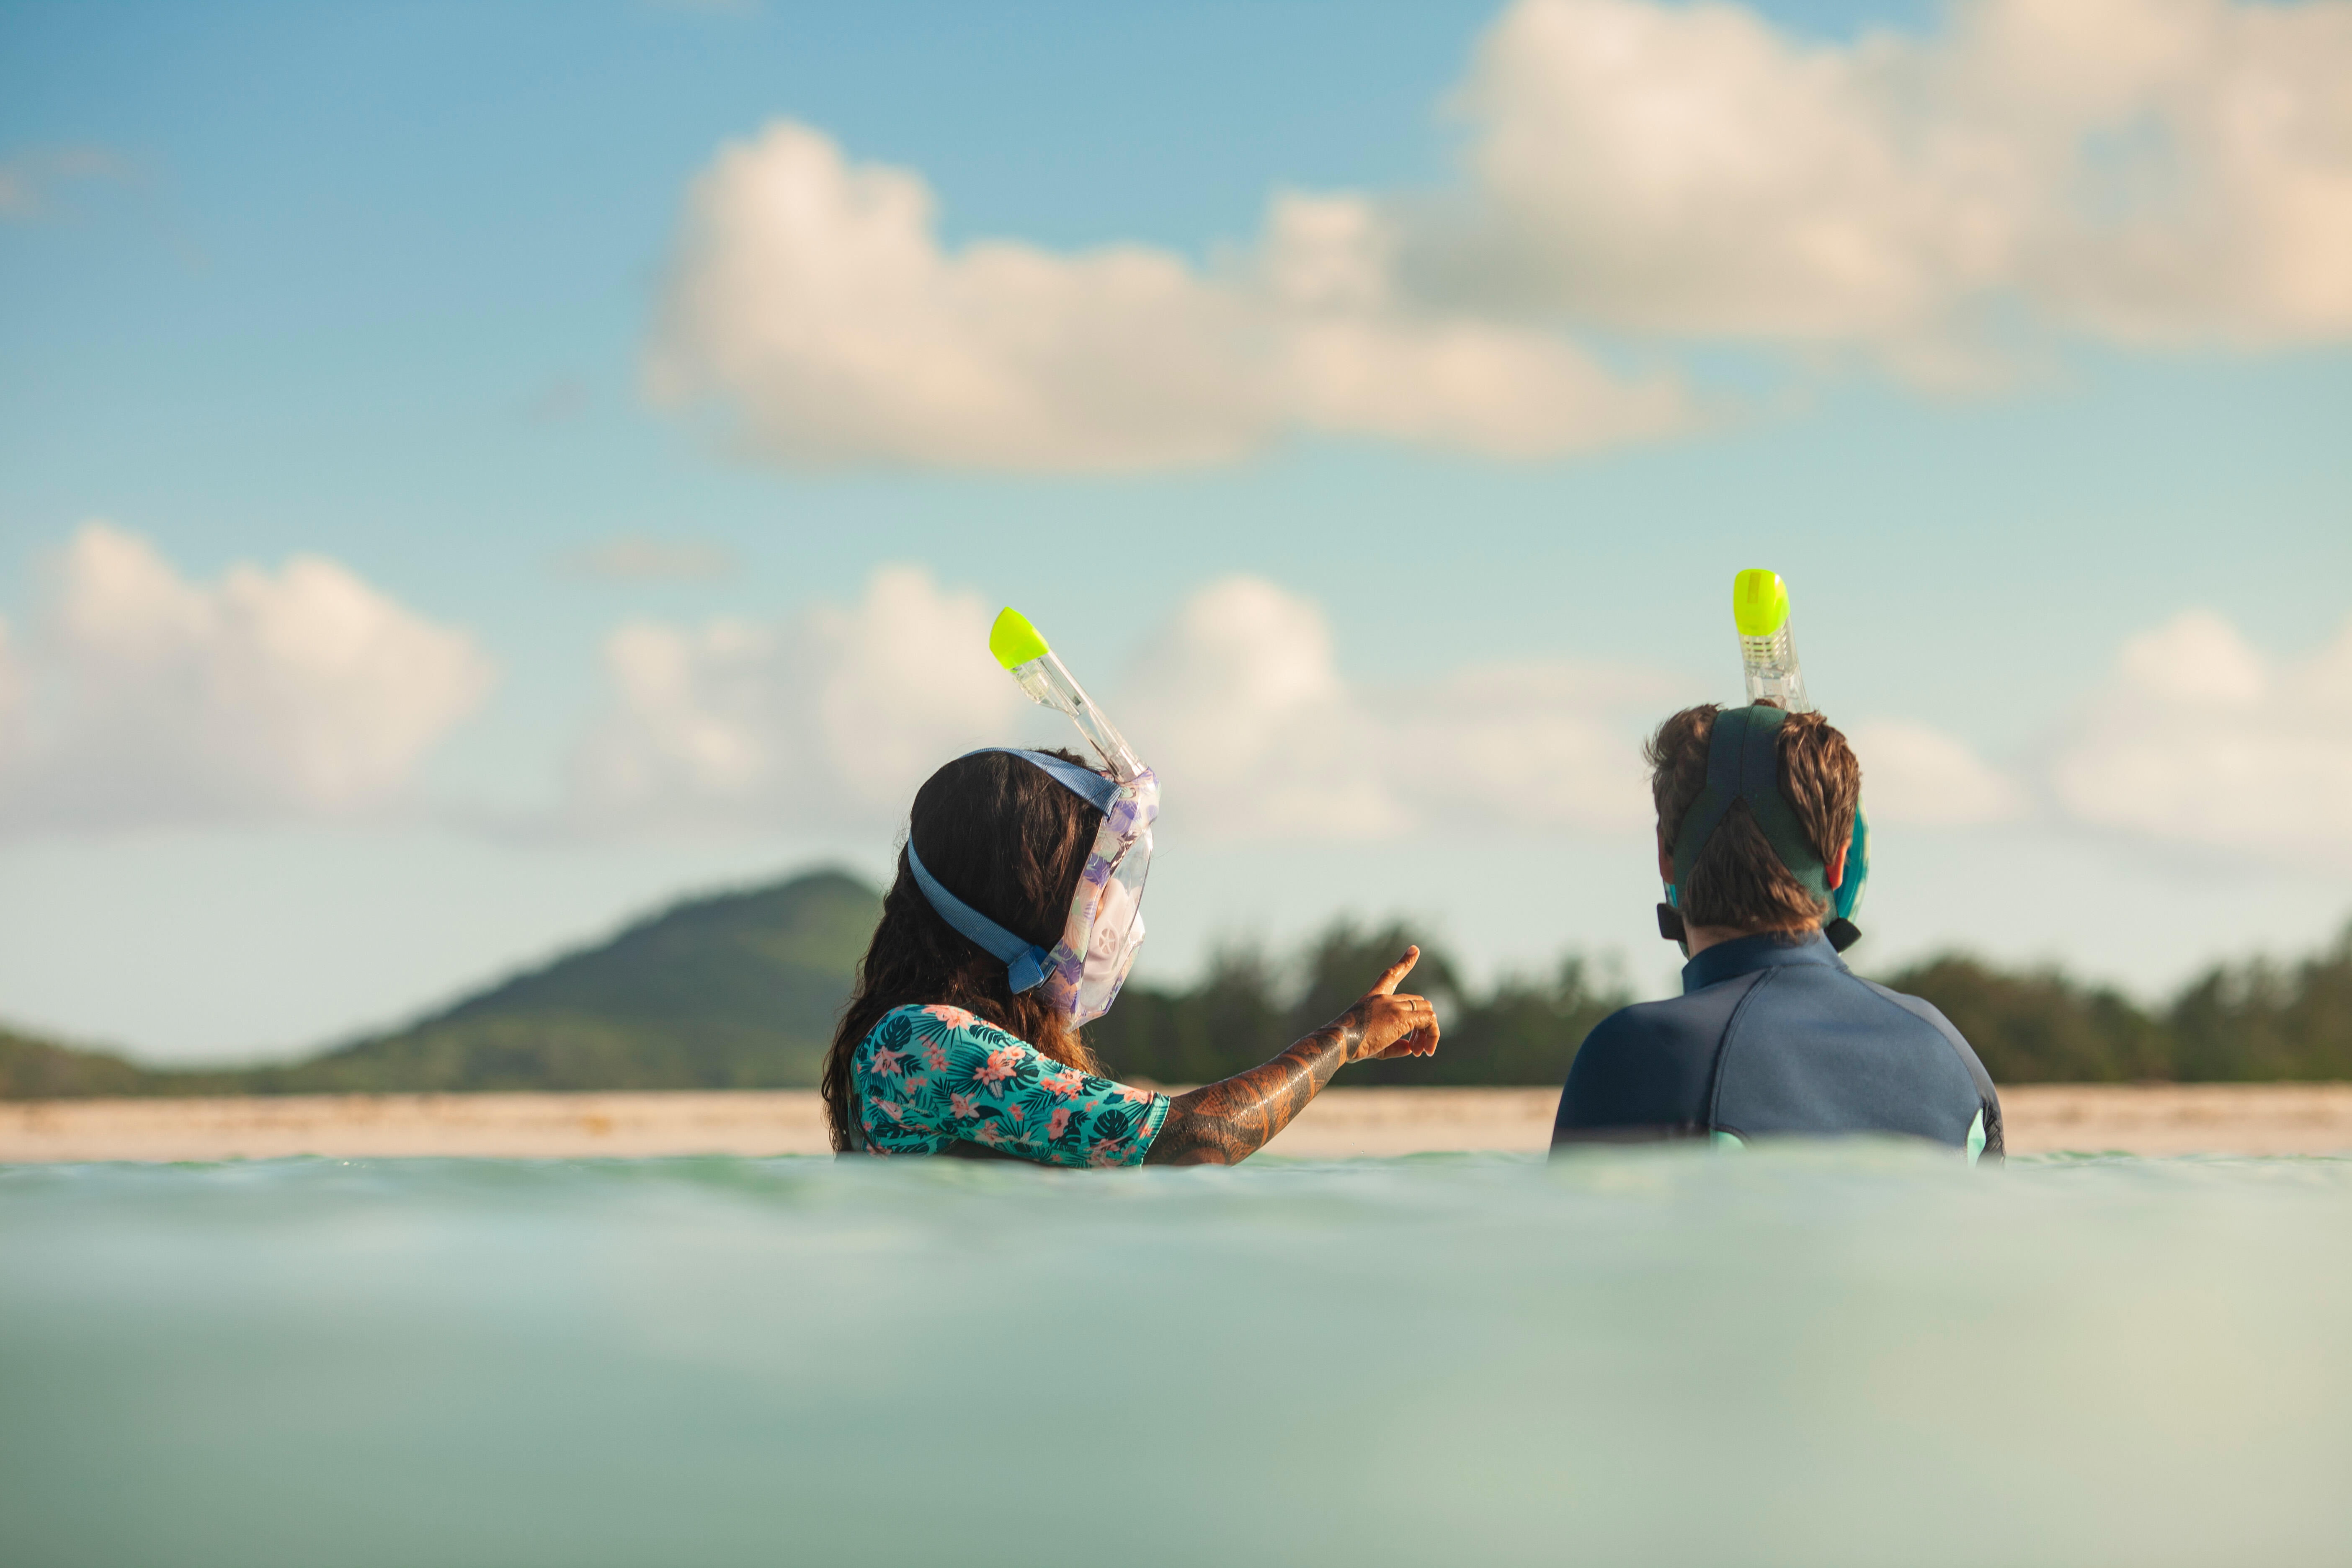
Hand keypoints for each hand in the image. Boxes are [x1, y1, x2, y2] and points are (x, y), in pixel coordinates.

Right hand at [1332, 946, 1439, 1062]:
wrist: (1338, 1041)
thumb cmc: (1348, 1045)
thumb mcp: (1372, 1044)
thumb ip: (1394, 1045)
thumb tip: (1410, 1047)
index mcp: (1373, 998)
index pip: (1391, 975)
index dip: (1405, 962)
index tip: (1415, 949)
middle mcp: (1385, 998)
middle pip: (1417, 1001)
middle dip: (1423, 1023)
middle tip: (1417, 1046)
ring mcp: (1394, 1006)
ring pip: (1426, 1009)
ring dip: (1428, 1031)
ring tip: (1422, 1051)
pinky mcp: (1401, 1017)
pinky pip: (1428, 1021)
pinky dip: (1432, 1034)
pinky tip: (1424, 1051)